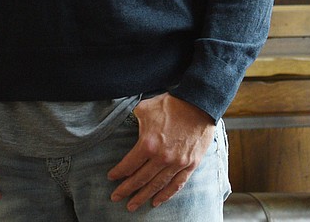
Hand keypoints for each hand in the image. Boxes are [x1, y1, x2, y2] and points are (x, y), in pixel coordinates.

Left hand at [107, 93, 215, 210]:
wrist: (198, 105)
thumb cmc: (170, 105)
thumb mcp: (145, 108)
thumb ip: (134, 119)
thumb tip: (127, 121)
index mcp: (148, 144)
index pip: (129, 164)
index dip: (119, 173)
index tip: (111, 177)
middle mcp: (162, 158)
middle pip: (140, 179)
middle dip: (126, 190)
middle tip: (116, 197)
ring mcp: (177, 163)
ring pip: (157, 185)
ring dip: (143, 196)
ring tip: (132, 205)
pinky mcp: (190, 165)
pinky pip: (176, 184)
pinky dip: (166, 195)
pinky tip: (156, 202)